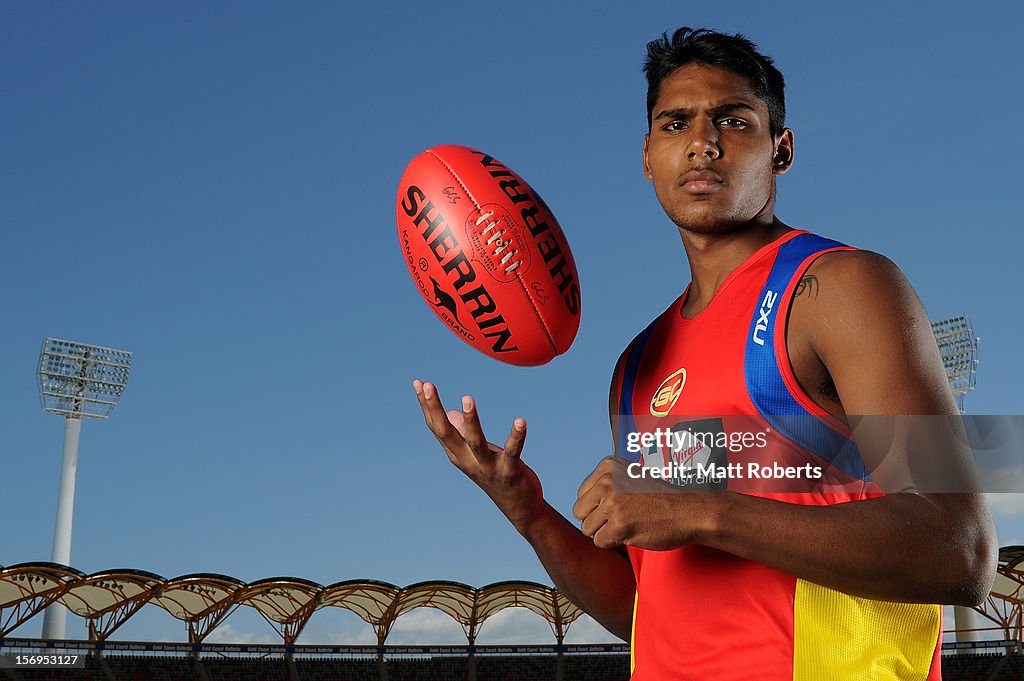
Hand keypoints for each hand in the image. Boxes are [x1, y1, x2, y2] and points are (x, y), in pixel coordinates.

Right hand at [413, 380, 543, 531]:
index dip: (427, 406)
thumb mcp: (476, 453)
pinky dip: (517, 436)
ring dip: (470, 421)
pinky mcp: (510, 471)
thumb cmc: (496, 474)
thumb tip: (450, 413)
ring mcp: (488, 467)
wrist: (518, 507)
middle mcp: (468, 460)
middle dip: (435, 409)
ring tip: (467, 399)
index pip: (437, 427)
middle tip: (428, 386)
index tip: (418, 382)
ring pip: (476, 442)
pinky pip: (512, 451)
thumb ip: (462, 435)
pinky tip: (521, 421)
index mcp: (457, 454)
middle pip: (447, 434)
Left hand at [572, 457, 704, 550]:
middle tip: (621, 519)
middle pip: (580, 512)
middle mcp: (607, 482)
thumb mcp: (629, 477)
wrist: (689, 512)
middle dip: (597, 521)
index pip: (581, 494)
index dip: (597, 506)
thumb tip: (579, 505)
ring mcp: (613, 503)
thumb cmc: (660, 498)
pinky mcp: (619, 525)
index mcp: (608, 467)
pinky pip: (599, 542)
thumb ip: (605, 484)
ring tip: (628, 525)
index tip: (619, 505)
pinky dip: (613, 543)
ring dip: (605, 533)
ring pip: (587, 529)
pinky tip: (631, 533)